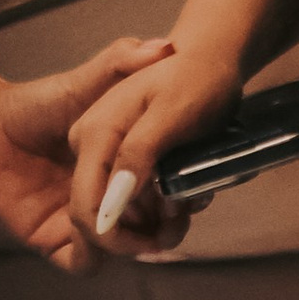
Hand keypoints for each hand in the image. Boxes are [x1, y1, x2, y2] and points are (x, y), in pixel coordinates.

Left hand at [0, 36, 174, 274]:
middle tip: (171, 210)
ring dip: (132, 242)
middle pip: (153, 230)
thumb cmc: (37, 102)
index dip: (184, 196)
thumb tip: (164, 47)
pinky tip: (93, 229)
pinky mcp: (51, 241)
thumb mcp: (86, 82)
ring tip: (131, 219)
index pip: (168, 197)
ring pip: (122, 250)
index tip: (193, 188)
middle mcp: (109, 201)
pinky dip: (93, 252)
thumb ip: (120, 62)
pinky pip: (82, 264)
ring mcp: (81, 224)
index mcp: (126, 172)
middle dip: (166, 226)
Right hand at [64, 39, 244, 253]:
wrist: (211, 57)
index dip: (115, 236)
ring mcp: (108, 154)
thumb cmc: (198, 78)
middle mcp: (92, 147)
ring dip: (154, 224)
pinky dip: (158, 209)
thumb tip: (116, 199)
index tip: (157, 242)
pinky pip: (135, 199)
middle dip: (139, 235)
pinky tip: (185, 199)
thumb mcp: (172, 111)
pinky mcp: (126, 161)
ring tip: (190, 208)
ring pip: (121, 212)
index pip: (87, 206)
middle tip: (182, 223)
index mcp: (95, 134)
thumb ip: (139, 151)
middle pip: (101, 215)